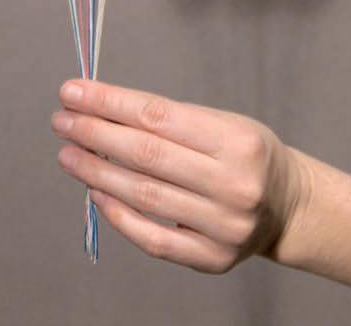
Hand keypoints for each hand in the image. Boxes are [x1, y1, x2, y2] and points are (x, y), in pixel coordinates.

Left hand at [52, 79, 304, 272]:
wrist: (289, 207)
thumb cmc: (246, 154)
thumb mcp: (224, 123)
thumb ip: (169, 121)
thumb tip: (99, 111)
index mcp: (237, 141)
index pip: (157, 116)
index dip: (109, 102)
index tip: (72, 92)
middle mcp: (233, 184)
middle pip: (147, 155)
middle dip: (95, 134)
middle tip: (61, 120)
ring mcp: (223, 227)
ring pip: (144, 196)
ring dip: (96, 173)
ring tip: (68, 153)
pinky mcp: (213, 259)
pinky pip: (153, 238)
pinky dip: (119, 215)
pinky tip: (95, 193)